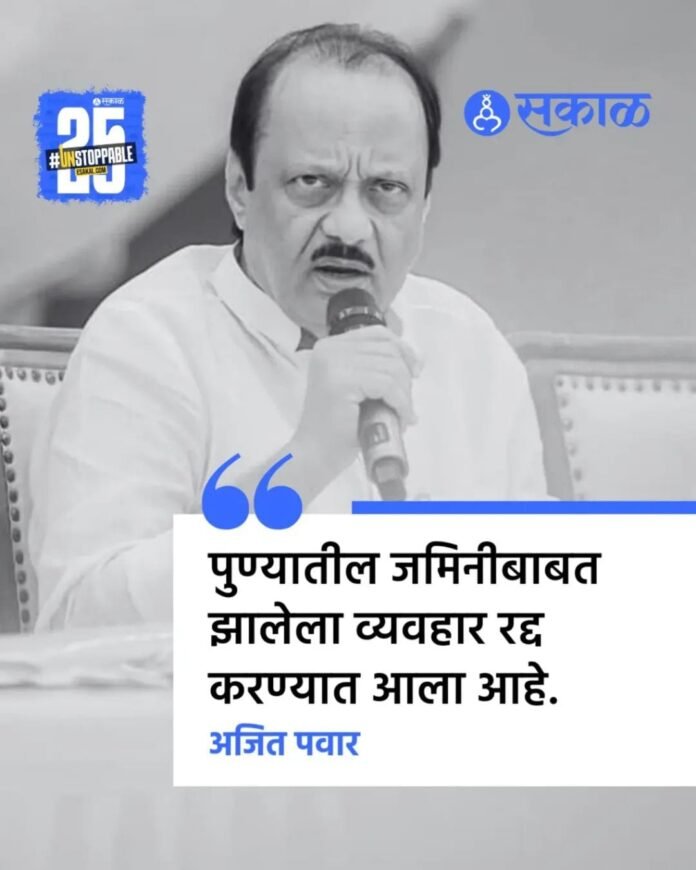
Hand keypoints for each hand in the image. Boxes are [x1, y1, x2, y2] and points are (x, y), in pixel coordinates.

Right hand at [292, 325, 421, 480]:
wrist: (315, 455)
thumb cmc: (338, 428)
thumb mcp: (362, 389)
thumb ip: (382, 369)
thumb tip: (419, 360)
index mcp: (331, 347)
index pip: (379, 334)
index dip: (403, 351)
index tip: (415, 373)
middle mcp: (329, 349)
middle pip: (389, 349)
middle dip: (406, 379)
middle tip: (405, 405)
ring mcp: (333, 363)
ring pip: (392, 368)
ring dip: (405, 395)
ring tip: (401, 416)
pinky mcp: (341, 381)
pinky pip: (387, 384)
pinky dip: (401, 403)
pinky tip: (401, 420)